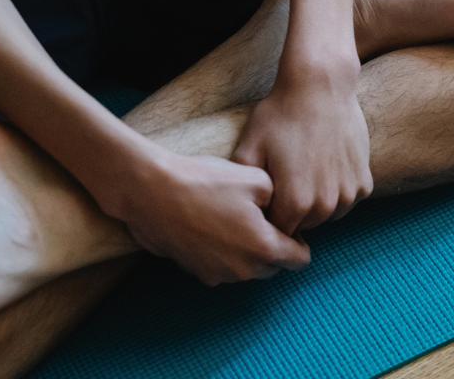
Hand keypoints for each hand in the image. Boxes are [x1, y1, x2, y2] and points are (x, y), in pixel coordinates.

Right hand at [117, 149, 309, 284]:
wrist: (153, 192)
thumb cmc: (206, 182)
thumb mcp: (258, 178)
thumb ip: (282, 199)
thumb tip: (284, 212)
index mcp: (263, 248)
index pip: (300, 260)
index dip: (300, 240)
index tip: (289, 223)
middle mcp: (243, 270)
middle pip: (274, 266)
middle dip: (274, 246)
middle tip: (260, 217)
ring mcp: (218, 275)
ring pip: (248, 268)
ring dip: (249, 251)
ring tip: (235, 219)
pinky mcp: (196, 273)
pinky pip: (223, 268)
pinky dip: (225, 253)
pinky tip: (214, 227)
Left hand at [232, 59, 372, 236]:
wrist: (321, 86)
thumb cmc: (281, 115)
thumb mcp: (248, 148)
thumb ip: (243, 187)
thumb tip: (240, 212)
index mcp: (295, 204)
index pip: (278, 231)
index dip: (269, 216)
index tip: (264, 196)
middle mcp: (326, 205)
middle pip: (303, 225)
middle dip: (292, 211)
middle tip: (285, 179)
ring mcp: (349, 194)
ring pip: (326, 215)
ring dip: (315, 203)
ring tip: (304, 171)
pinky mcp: (364, 182)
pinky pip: (346, 200)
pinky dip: (336, 191)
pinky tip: (325, 166)